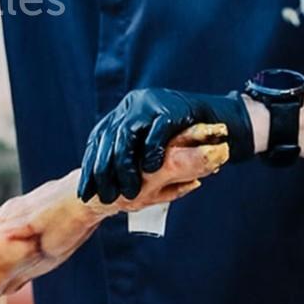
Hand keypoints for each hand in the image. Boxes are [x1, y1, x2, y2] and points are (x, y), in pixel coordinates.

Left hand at [78, 88, 252, 203]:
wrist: (219, 121)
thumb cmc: (180, 141)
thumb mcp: (148, 150)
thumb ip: (129, 160)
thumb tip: (102, 184)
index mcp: (120, 114)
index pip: (97, 141)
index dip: (89, 169)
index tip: (85, 195)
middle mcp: (130, 106)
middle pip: (108, 140)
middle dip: (104, 172)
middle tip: (108, 198)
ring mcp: (150, 105)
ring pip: (127, 135)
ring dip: (125, 166)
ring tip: (129, 191)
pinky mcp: (172, 109)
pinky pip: (157, 132)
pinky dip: (152, 152)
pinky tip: (151, 170)